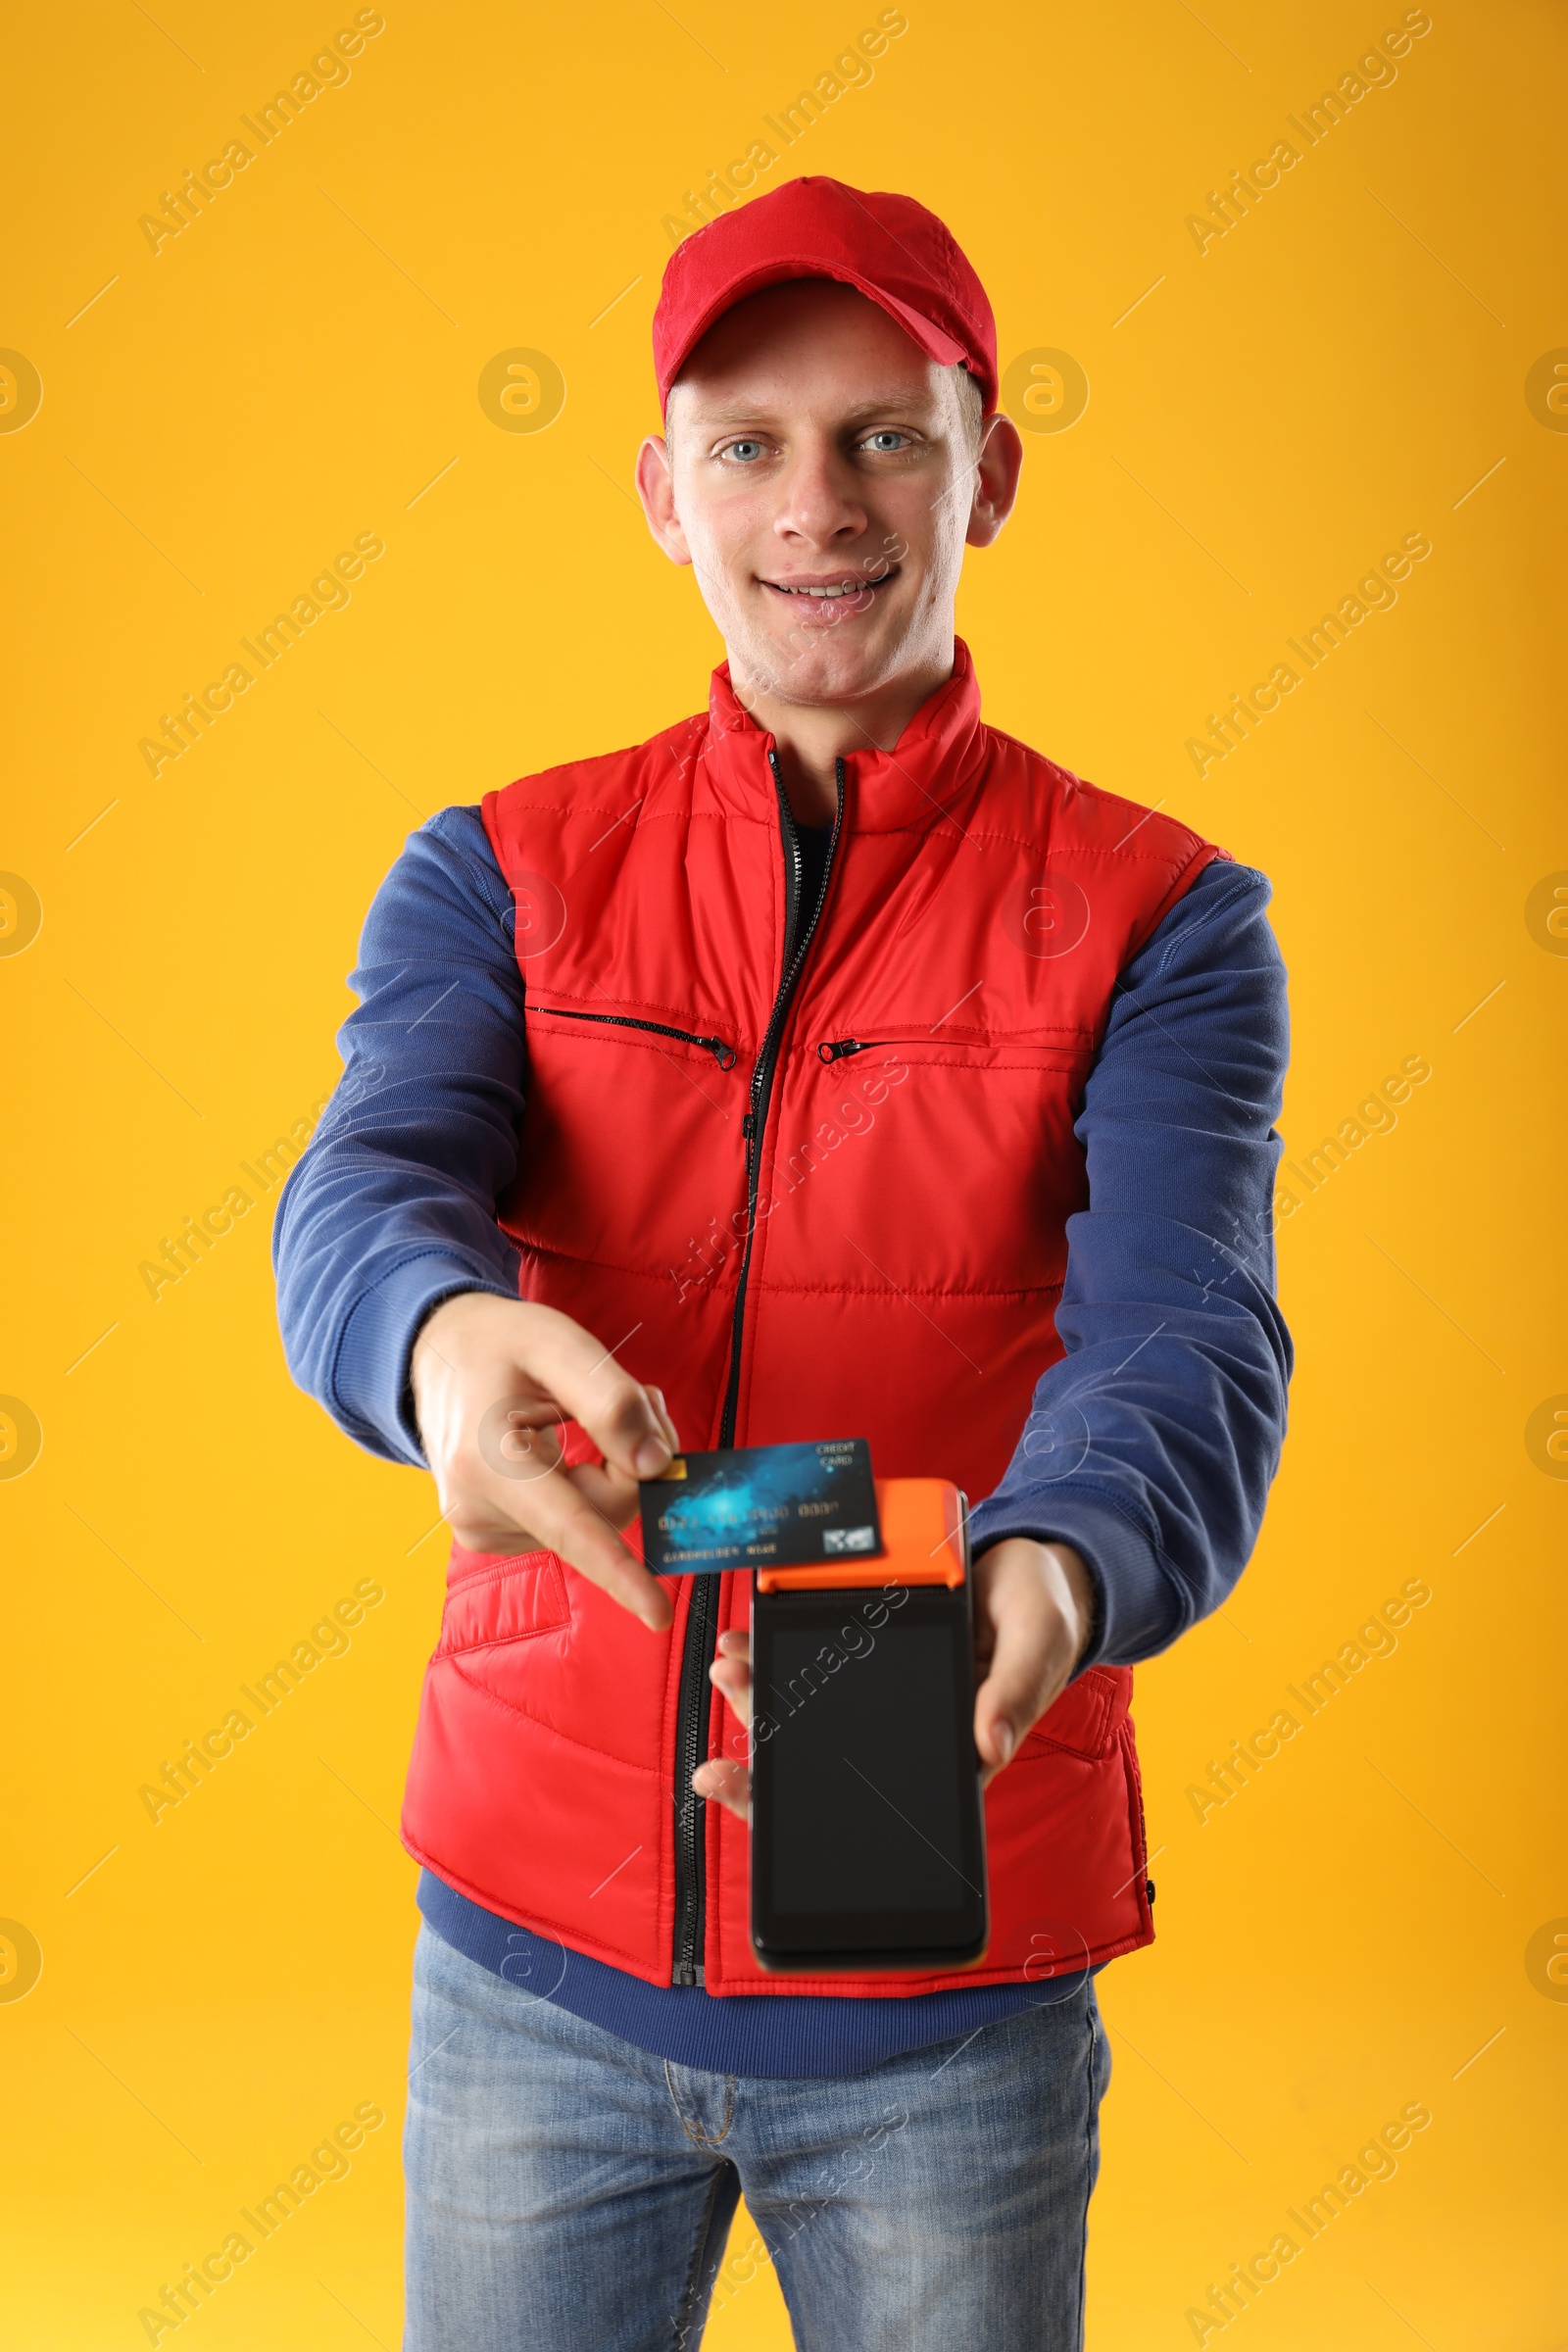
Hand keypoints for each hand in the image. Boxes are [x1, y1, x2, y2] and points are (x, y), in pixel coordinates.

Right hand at [410, 1291, 678, 1631]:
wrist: (433, 1355)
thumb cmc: (500, 1343)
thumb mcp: (558, 1344)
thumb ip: (611, 1402)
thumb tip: (657, 1467)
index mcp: (490, 1462)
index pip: (571, 1528)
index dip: (621, 1573)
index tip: (657, 1616)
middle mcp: (478, 1511)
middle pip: (604, 1512)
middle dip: (637, 1461)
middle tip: (637, 1396)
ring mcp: (480, 1530)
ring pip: (592, 1519)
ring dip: (610, 1469)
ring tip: (573, 1410)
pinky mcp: (489, 1536)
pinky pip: (569, 1522)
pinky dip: (584, 1485)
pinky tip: (554, 1443)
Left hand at [691, 1537, 1096, 1821]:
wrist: (1038, 1563)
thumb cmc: (1043, 1614)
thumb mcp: (1038, 1644)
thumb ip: (1017, 1691)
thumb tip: (989, 1743)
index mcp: (954, 1748)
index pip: (878, 1801)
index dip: (812, 1810)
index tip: (757, 1794)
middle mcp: (909, 1730)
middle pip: (827, 1763)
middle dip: (767, 1757)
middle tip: (719, 1754)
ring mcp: (886, 1694)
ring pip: (811, 1716)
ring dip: (763, 1699)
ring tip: (727, 1674)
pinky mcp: (873, 1652)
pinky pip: (819, 1665)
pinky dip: (778, 1656)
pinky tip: (745, 1645)